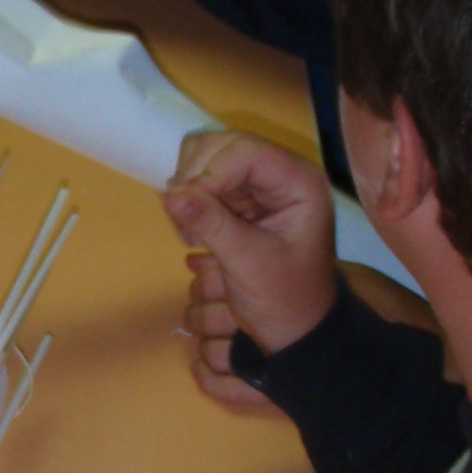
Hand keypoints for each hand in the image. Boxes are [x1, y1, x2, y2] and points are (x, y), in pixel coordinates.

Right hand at [165, 132, 337, 365]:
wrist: (295, 327)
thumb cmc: (284, 299)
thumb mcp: (250, 265)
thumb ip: (213, 226)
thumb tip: (171, 195)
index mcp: (299, 183)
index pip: (246, 152)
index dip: (210, 173)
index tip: (186, 208)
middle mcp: (281, 172)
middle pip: (223, 146)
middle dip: (195, 178)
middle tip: (185, 226)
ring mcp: (258, 182)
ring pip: (207, 156)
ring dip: (187, 187)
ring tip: (190, 231)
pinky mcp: (239, 195)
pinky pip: (201, 177)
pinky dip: (188, 198)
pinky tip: (192, 231)